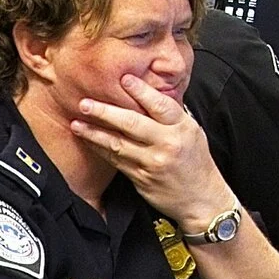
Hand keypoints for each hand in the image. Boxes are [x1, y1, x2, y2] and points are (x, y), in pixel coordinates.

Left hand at [71, 74, 233, 227]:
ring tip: (77, 123)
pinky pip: (116, 161)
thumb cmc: (196, 163)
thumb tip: (148, 93)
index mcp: (182, 127)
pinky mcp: (141, 179)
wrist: (201, 200)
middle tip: (85, 103)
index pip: (159, 104)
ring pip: (118, 144)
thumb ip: (171, 115)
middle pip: (131, 123)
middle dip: (105, 112)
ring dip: (94, 133)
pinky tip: (88, 141)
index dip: (140, 90)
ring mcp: (153, 163)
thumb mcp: (192, 132)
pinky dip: (100, 150)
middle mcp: (167, 143)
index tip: (123, 78)